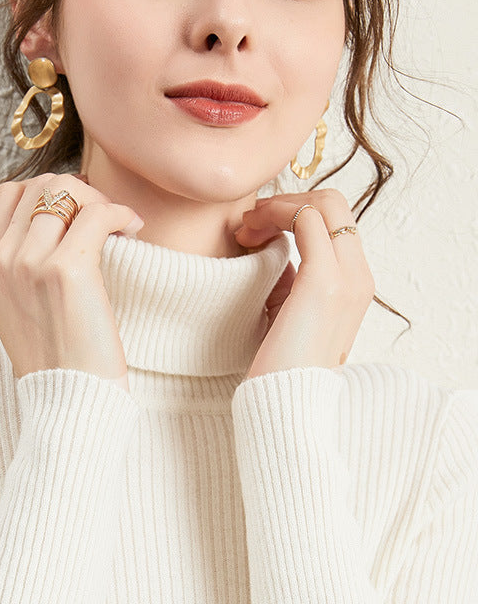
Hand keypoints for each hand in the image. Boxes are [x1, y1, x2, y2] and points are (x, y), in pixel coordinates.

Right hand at [0, 172, 143, 390]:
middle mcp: (1, 260)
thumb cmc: (56, 358)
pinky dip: (119, 212)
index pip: (8, 195)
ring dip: (99, 199)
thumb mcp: (20, 306)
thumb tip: (62, 219)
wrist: (67, 400)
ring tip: (118, 223)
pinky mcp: (65, 270)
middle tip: (102, 215)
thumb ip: (24, 263)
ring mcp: (29, 263)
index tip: (76, 210)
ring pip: (66, 190)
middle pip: (39, 185)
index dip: (47, 191)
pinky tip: (132, 228)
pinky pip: (96, 214)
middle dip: (78, 190)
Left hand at [232, 189, 374, 379]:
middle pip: (334, 202)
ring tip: (244, 228)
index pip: (335, 220)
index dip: (293, 211)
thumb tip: (269, 244)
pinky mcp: (323, 282)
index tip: (254, 228)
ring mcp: (347, 277)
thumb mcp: (289, 312)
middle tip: (247, 223)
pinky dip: (275, 215)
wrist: (286, 402)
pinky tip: (248, 233)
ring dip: (277, 205)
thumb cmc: (280, 362)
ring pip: (323, 203)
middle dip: (285, 201)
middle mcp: (360, 276)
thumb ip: (289, 278)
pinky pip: (305, 220)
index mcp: (355, 283)